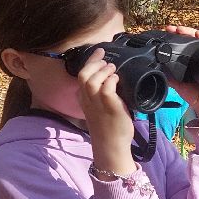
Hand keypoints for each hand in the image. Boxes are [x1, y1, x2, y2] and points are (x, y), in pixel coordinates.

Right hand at [76, 48, 139, 176]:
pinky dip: (111, 81)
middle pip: (83, 75)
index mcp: (83, 100)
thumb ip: (100, 95)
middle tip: (106, 60)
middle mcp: (87, 101)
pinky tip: (117, 80)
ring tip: (113, 69)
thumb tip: (113, 79)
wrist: (111, 146)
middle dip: (94, 63)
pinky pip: (107, 89)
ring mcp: (97, 105)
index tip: (99, 52)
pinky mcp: (110, 109)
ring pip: (92, 81)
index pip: (81, 76)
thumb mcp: (98, 109)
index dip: (89, 61)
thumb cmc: (108, 127)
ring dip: (103, 71)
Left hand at [160, 25, 198, 125]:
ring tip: (198, 33)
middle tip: (179, 29)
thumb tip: (157, 67)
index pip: (187, 42)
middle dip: (190, 32)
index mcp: (193, 58)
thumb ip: (169, 75)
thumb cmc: (194, 95)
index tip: (170, 29)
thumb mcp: (178, 84)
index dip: (180, 34)